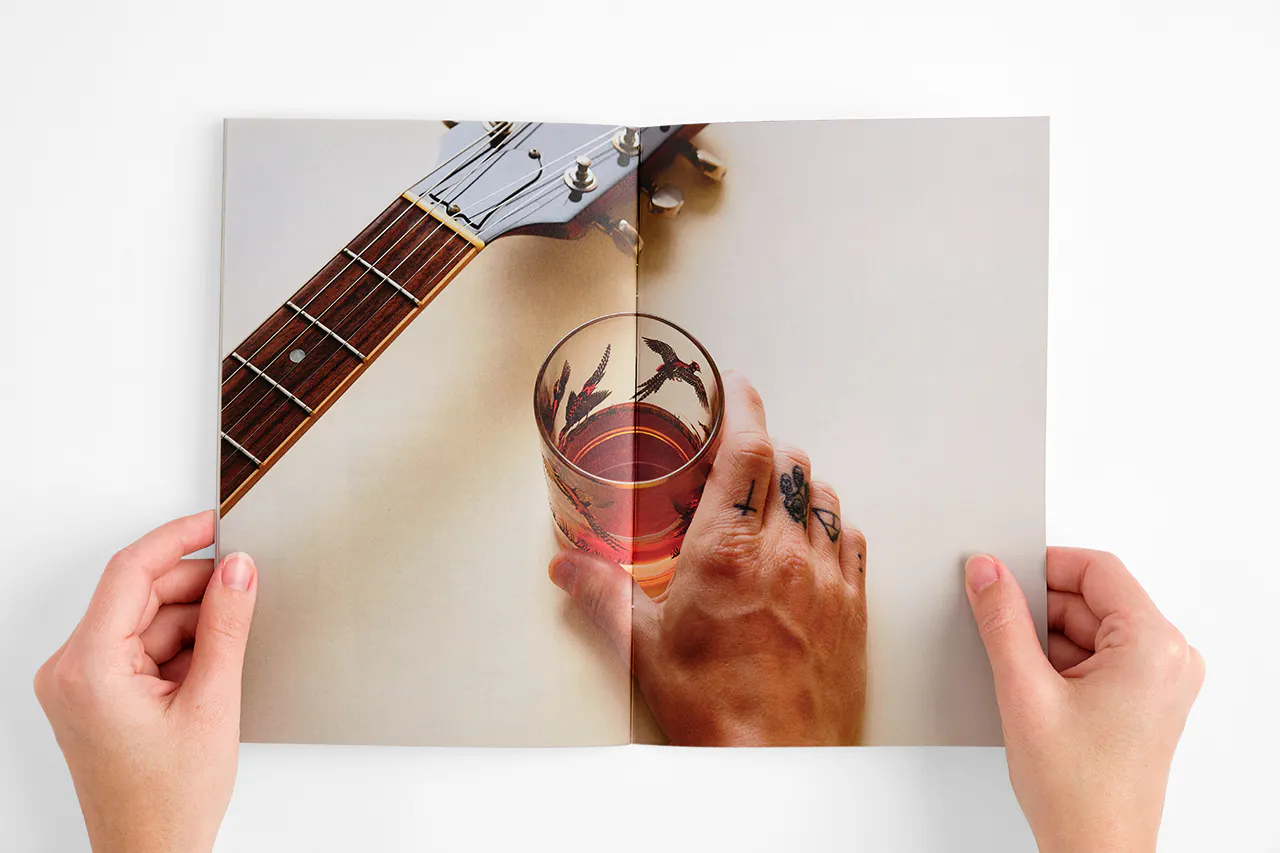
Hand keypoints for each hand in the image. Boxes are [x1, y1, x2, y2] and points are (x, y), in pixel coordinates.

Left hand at [34, 511, 257, 852]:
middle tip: (244, 587)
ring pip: (145, 619)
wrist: (153, 852)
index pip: (129, 574)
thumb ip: (227, 626)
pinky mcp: (95, 693)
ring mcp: (80, 682)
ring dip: (191, 623)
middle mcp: (71, 670)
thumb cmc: (168, 801)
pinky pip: (141, 645)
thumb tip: (238, 570)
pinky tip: (208, 669)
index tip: (213, 522)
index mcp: (87, 668)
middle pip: (138, 595)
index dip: (176, 539)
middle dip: (194, 588)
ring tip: (226, 655)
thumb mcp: (213, 702)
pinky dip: (180, 646)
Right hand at [549, 371, 866, 744]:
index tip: (737, 386)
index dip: (745, 406)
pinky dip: (831, 524)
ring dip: (798, 484)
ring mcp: (826, 577)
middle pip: (789, 463)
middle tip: (739, 458)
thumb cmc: (711, 707)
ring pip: (823, 495)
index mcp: (725, 550)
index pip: (748, 449)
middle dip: (764, 447)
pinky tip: (809, 542)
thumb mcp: (642, 646)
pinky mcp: (853, 605)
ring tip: (771, 500)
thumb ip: (601, 593)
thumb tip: (566, 567)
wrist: (774, 761)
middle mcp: (783, 552)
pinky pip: (852, 538)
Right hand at [964, 549, 1203, 852]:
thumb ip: (1001, 620)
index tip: (1001, 574)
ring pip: (1089, 629)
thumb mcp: (1024, 690)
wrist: (1094, 850)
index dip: (1043, 566)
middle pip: (1091, 600)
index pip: (1097, 570)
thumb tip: (986, 571)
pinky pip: (1097, 656)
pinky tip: (1035, 692)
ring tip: (1023, 683)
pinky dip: (1060, 664)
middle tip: (999, 637)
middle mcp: (1168, 658)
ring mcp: (1160, 680)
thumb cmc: (1078, 790)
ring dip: (1047, 643)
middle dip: (1039, 612)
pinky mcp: (1145, 699)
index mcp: (1154, 646)